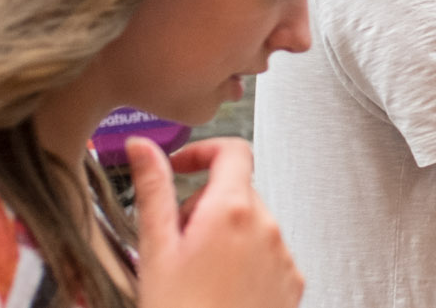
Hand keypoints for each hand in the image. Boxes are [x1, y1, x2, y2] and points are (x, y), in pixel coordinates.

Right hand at [129, 137, 303, 307]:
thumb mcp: (156, 251)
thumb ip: (153, 190)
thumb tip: (142, 147)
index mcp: (232, 211)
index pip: (232, 151)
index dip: (202, 152)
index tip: (180, 168)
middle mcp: (267, 228)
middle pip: (238, 191)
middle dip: (203, 204)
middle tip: (174, 238)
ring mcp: (284, 257)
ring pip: (253, 224)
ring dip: (224, 234)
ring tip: (194, 273)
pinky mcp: (292, 283)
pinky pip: (269, 254)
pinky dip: (245, 260)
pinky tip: (219, 289)